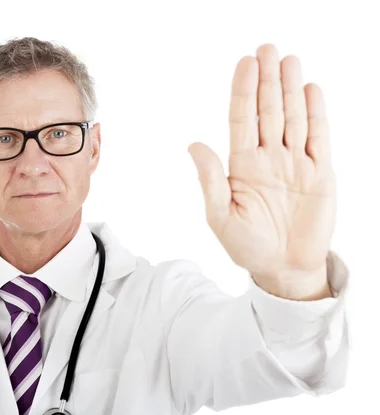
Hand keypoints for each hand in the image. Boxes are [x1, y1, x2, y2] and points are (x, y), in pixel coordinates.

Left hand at [188, 44, 334, 299]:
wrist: (284, 267)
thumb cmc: (247, 245)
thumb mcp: (220, 215)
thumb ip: (209, 179)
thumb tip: (193, 144)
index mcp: (241, 165)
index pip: (241, 119)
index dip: (243, 91)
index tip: (245, 63)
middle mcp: (267, 157)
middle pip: (267, 111)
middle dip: (268, 80)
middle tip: (267, 48)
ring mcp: (294, 162)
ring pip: (293, 118)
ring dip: (291, 89)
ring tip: (289, 60)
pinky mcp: (320, 172)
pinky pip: (318, 137)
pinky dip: (316, 114)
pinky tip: (310, 91)